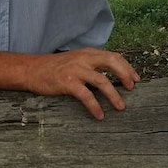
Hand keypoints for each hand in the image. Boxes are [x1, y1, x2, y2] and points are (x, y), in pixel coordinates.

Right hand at [25, 48, 139, 120]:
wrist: (31, 69)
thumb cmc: (54, 67)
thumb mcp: (75, 60)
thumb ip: (91, 64)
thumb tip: (110, 75)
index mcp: (88, 53)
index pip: (113, 56)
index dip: (127, 66)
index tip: (135, 78)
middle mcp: (84, 58)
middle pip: (111, 62)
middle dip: (125, 75)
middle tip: (132, 88)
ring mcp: (76, 70)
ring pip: (102, 80)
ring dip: (114, 94)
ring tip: (121, 106)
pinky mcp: (67, 82)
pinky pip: (86, 95)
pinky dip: (95, 106)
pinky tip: (99, 115)